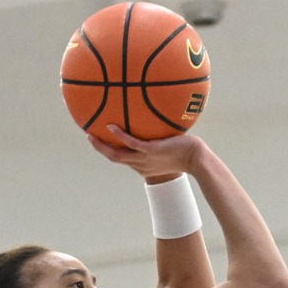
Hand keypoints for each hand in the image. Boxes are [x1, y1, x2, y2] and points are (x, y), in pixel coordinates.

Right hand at [87, 128, 207, 180]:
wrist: (197, 159)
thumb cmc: (187, 152)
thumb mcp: (170, 147)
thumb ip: (161, 138)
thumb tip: (158, 121)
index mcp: (144, 165)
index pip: (123, 159)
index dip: (110, 152)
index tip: (102, 143)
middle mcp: (142, 164)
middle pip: (115, 158)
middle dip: (101, 149)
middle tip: (90, 138)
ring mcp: (146, 159)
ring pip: (118, 155)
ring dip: (103, 147)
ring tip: (91, 135)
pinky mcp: (152, 151)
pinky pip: (132, 143)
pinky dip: (120, 136)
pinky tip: (111, 126)